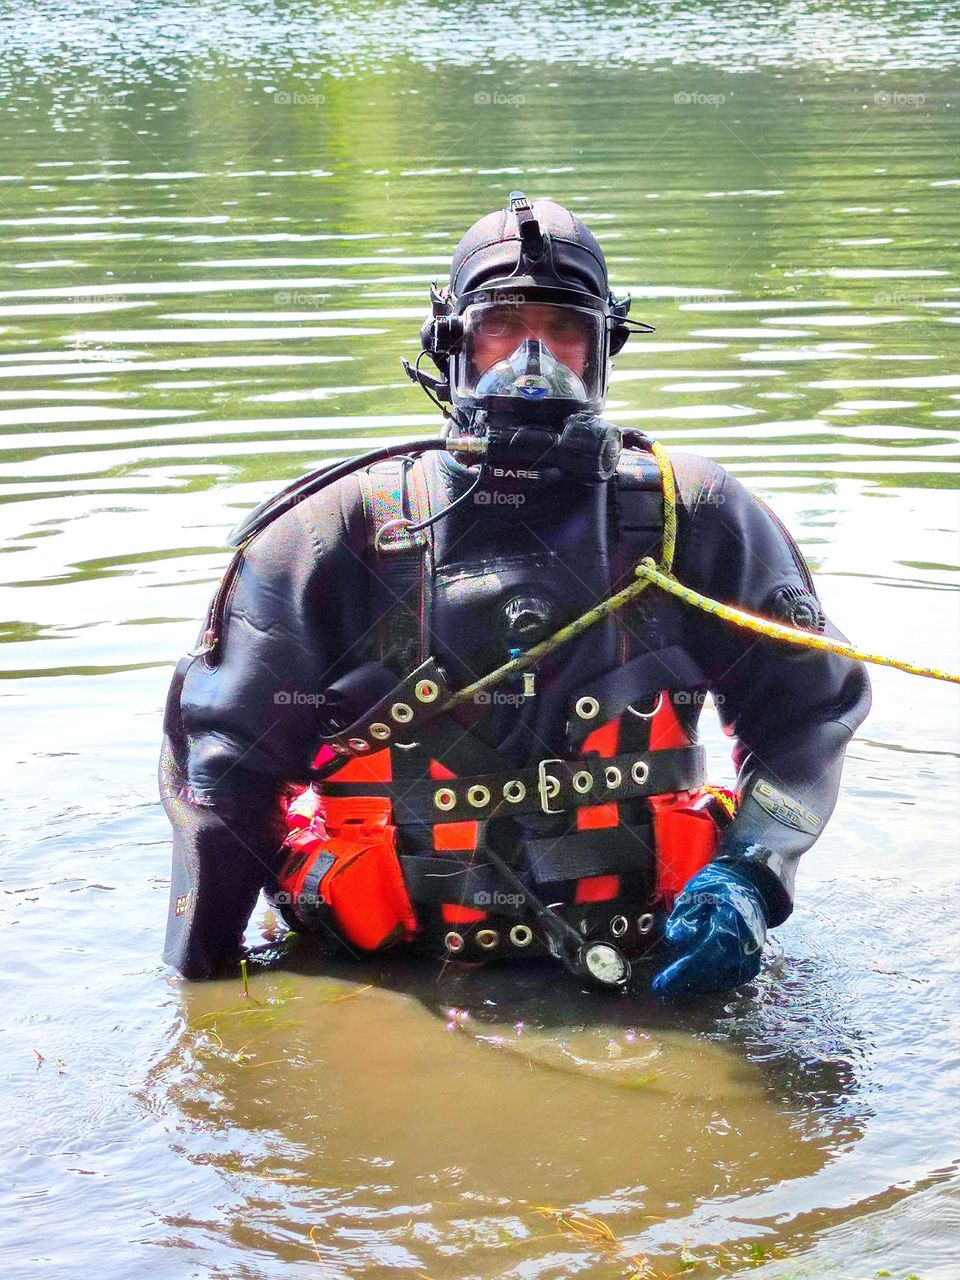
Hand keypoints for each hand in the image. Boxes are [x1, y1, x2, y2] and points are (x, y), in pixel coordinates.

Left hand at [652, 864, 767, 997]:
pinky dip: (712, 983)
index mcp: (729, 921)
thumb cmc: (716, 890)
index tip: (660, 984)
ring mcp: (751, 954)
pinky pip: (731, 980)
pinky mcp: (753, 962)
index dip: (682, 971)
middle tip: (661, 985)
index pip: (703, 952)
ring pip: (721, 980)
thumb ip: (684, 916)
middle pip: (711, 971)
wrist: (749, 889)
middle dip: (683, 980)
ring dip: (696, 983)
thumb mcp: (694, 894)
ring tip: (676, 979)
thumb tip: (676, 938)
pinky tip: (695, 979)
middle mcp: (744, 942)